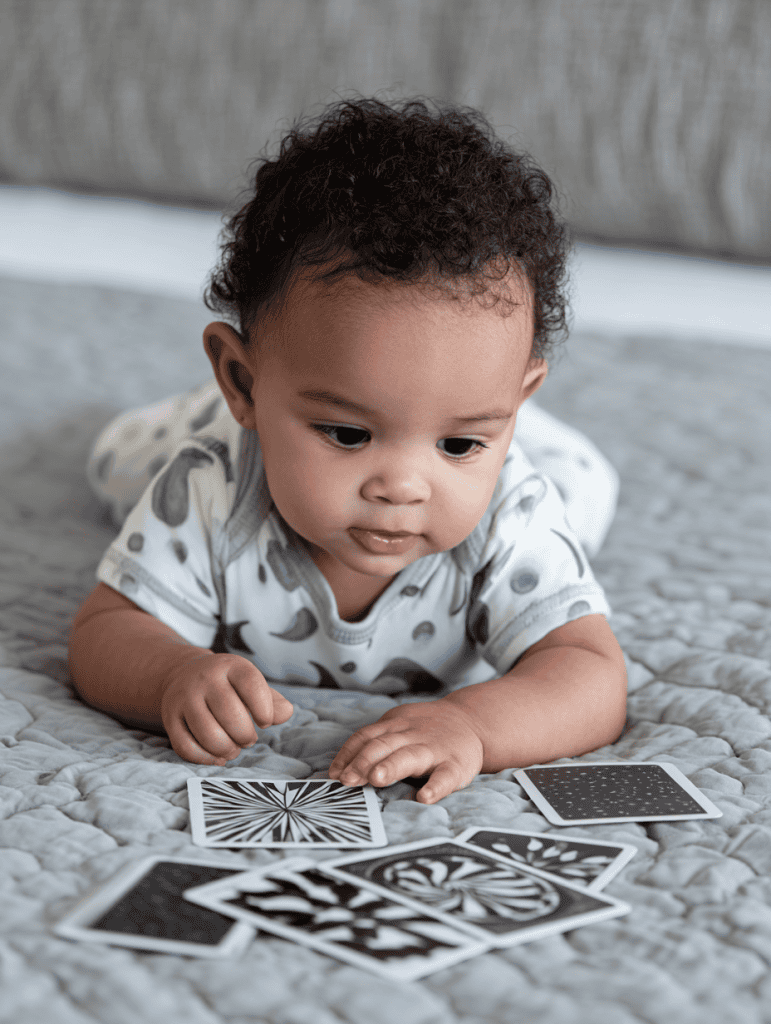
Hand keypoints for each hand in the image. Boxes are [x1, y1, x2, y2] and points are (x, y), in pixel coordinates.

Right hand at [160, 653, 293, 764]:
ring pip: (207, 734)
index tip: (265, 721)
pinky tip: (217, 756)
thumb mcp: (250, 684)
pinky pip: (185, 746)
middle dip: (245, 735)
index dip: (264, 708)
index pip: (251, 684)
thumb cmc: (227, 685)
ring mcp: (185, 698)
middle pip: (230, 714)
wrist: (184, 675)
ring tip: (234, 748)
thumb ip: (272, 700)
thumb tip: (286, 713)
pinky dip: (205, 758)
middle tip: (248, 739)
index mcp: (230, 666)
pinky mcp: (170, 717)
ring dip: (226, 749)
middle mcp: (205, 678)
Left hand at [327, 700, 484, 803]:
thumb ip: (375, 743)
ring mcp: (434, 750)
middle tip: (348, 779)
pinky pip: (445, 776)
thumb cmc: (426, 731)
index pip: (366, 737)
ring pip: (410, 756)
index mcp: (395, 726)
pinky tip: (423, 797)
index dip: (348, 754)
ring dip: (392, 766)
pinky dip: (435, 787)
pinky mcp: (456, 765)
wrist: (472, 721)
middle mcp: (412, 736)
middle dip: (364, 761)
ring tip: (377, 779)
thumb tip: (338, 772)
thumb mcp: (400, 727)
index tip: (333, 774)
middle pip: (383, 745)